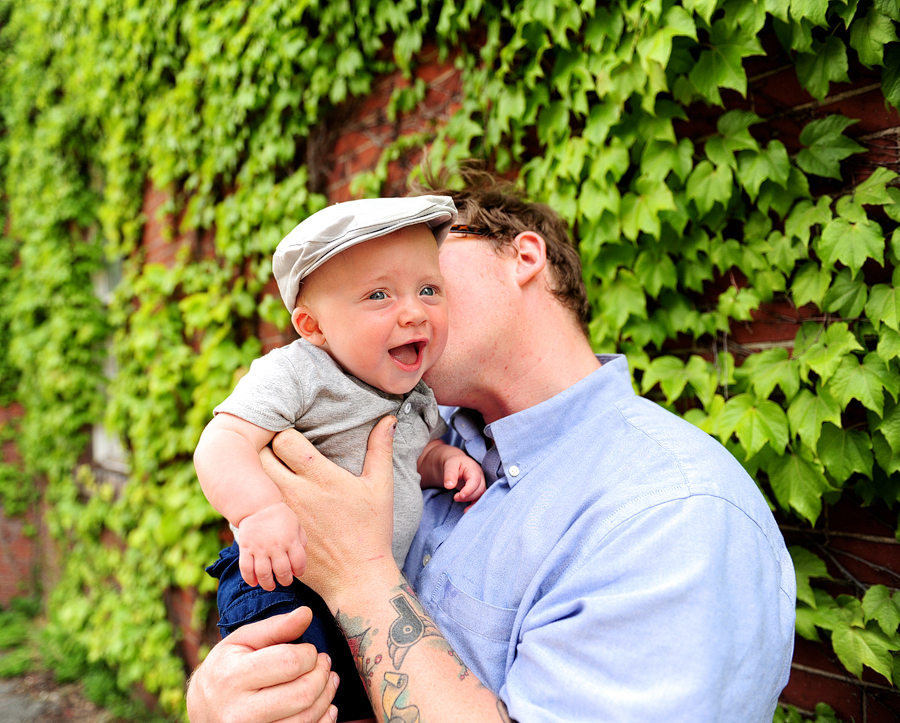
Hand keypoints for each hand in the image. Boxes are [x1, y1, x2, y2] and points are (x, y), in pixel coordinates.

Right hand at [186, 607, 337, 722]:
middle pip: (303, 693)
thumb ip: (275, 626)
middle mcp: (238, 713)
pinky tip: (324, 705)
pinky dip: (324, 720)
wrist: (204, 709)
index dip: (310, 654)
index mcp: (232, 677)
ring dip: (326, 696)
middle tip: (324, 663)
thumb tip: (307, 613)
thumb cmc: (227, 668)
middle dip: (322, 674)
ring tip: (327, 681)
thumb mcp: (242, 641)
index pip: (289, 663)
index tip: (309, 651)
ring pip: (307, 718)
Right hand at [238, 502, 307, 590]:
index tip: (297, 573)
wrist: (258, 506)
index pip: (299, 563)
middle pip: (282, 572)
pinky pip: (246, 568)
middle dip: (285, 581)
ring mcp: (260, 548)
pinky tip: (254, 582)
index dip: (300, 571)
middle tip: (284, 581)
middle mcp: (276, 546)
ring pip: (264, 574)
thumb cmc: (280, 517)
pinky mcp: (246, 548)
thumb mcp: (296, 525)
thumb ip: (301, 541)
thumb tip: (299, 561)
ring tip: (270, 586)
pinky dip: (249, 579)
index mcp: (290, 540)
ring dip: (268, 584)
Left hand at [259, 416, 397, 609]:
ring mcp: (280, 515)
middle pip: (261, 457)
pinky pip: (249, 512)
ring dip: (257, 476)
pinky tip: (264, 505)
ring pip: (252, 483)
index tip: (292, 440)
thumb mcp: (380, 487)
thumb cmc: (371, 530)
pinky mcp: (273, 535)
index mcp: (319, 476)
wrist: (357, 577)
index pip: (284, 439)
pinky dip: (252, 505)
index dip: (285, 435)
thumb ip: (380, 449)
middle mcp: (295, 492)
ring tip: (268, 476)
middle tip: (275, 454)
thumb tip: (389, 419)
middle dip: (265, 451)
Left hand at [443, 452, 485, 504]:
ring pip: (481, 496)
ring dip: (473, 503)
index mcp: (474, 469)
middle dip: (468, 496)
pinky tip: (467, 510)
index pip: (475, 480)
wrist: (456, 464)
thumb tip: (449, 486)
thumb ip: (449, 474)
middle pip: (479, 490)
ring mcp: (480, 484)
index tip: (459, 496)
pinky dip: (474, 506)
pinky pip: (480, 499)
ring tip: (463, 509)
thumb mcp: (450, 465)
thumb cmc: (454, 463)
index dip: (469, 490)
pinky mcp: (478, 491)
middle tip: (455, 498)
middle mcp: (480, 477)